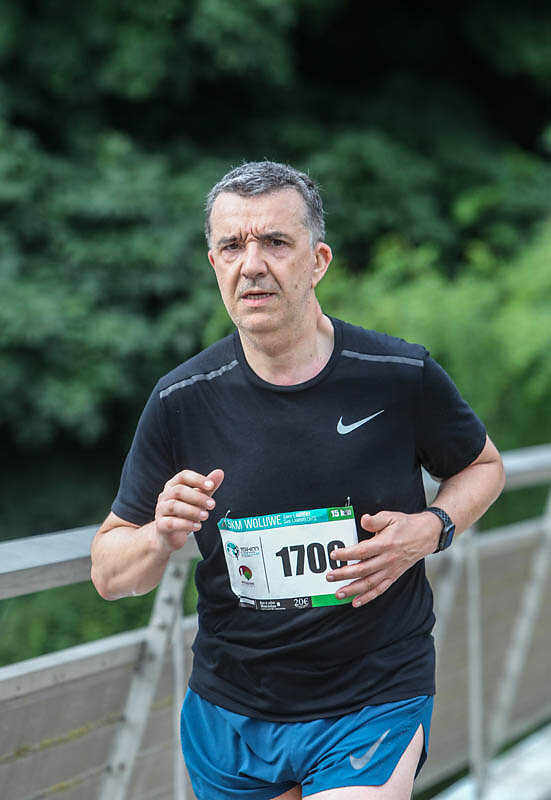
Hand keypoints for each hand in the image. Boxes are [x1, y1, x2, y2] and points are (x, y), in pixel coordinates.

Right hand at [154, 468, 224, 554]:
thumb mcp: (198, 499)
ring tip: (205, 516)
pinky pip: (171, 523)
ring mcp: (161, 510)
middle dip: (198, 497)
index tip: (211, 485)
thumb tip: (219, 473)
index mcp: (173, 485)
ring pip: (174, 506)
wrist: (170, 534)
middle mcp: (165, 496)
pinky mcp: (161, 525)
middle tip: (212, 505)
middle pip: (179, 491)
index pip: (183, 476)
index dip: (197, 479)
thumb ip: (208, 487)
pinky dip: (186, 524)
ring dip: (192, 511)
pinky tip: (197, 526)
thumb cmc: (184, 513)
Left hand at [326, 510, 441, 606]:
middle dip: (344, 574)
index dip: (347, 554)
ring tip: (338, 594)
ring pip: (369, 583)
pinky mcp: (393, 576)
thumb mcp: (390, 517)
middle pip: (363, 569)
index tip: (334, 555)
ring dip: (353, 590)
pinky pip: (379, 589)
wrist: (425, 536)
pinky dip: (367, 597)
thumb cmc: (405, 525)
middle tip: (329, 577)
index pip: (362, 551)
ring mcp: (390, 570)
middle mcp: (387, 559)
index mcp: (385, 544)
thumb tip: (364, 519)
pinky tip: (356, 602)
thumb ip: (375, 520)